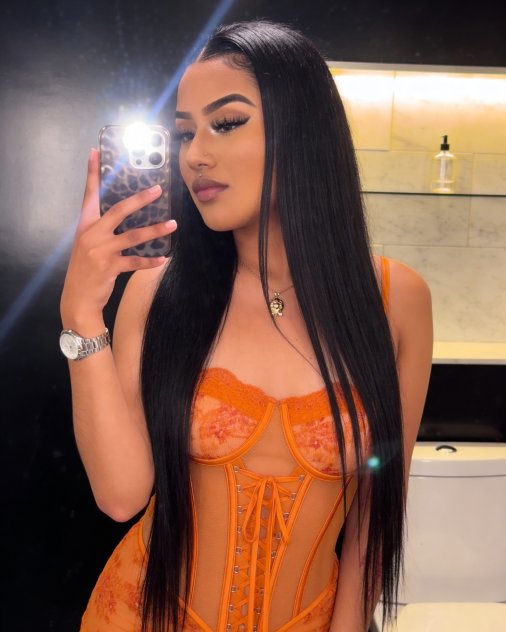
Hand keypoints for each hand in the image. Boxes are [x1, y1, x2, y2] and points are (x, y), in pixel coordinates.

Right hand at [60, 148, 176, 331]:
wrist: (77, 299)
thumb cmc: (86, 269)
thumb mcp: (88, 244)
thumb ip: (102, 229)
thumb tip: (124, 215)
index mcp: (85, 225)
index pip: (89, 195)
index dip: (92, 174)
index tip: (95, 152)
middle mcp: (92, 234)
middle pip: (118, 210)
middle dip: (140, 199)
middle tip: (158, 190)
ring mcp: (101, 251)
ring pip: (134, 236)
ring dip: (156, 230)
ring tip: (173, 224)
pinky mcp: (110, 267)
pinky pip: (136, 262)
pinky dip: (151, 261)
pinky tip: (163, 259)